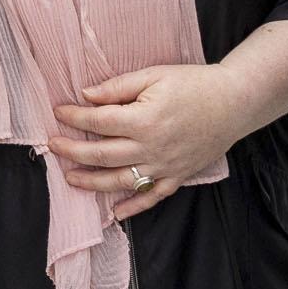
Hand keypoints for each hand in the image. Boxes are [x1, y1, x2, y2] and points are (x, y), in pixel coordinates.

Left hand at [49, 62, 246, 220]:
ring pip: (120, 181)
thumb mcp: (154, 76)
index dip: (74, 117)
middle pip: (102, 155)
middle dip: (72, 151)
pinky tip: (114, 212)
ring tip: (70, 177)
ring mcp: (165, 166)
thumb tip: (85, 95)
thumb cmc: (194, 84)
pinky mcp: (178, 177)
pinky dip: (132, 207)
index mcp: (144, 120)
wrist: (234, 103)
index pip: (98, 122)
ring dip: (92, 182)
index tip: (58, 112)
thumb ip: (118, 88)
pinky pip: (151, 197)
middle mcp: (152, 148)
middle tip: (53, 146)